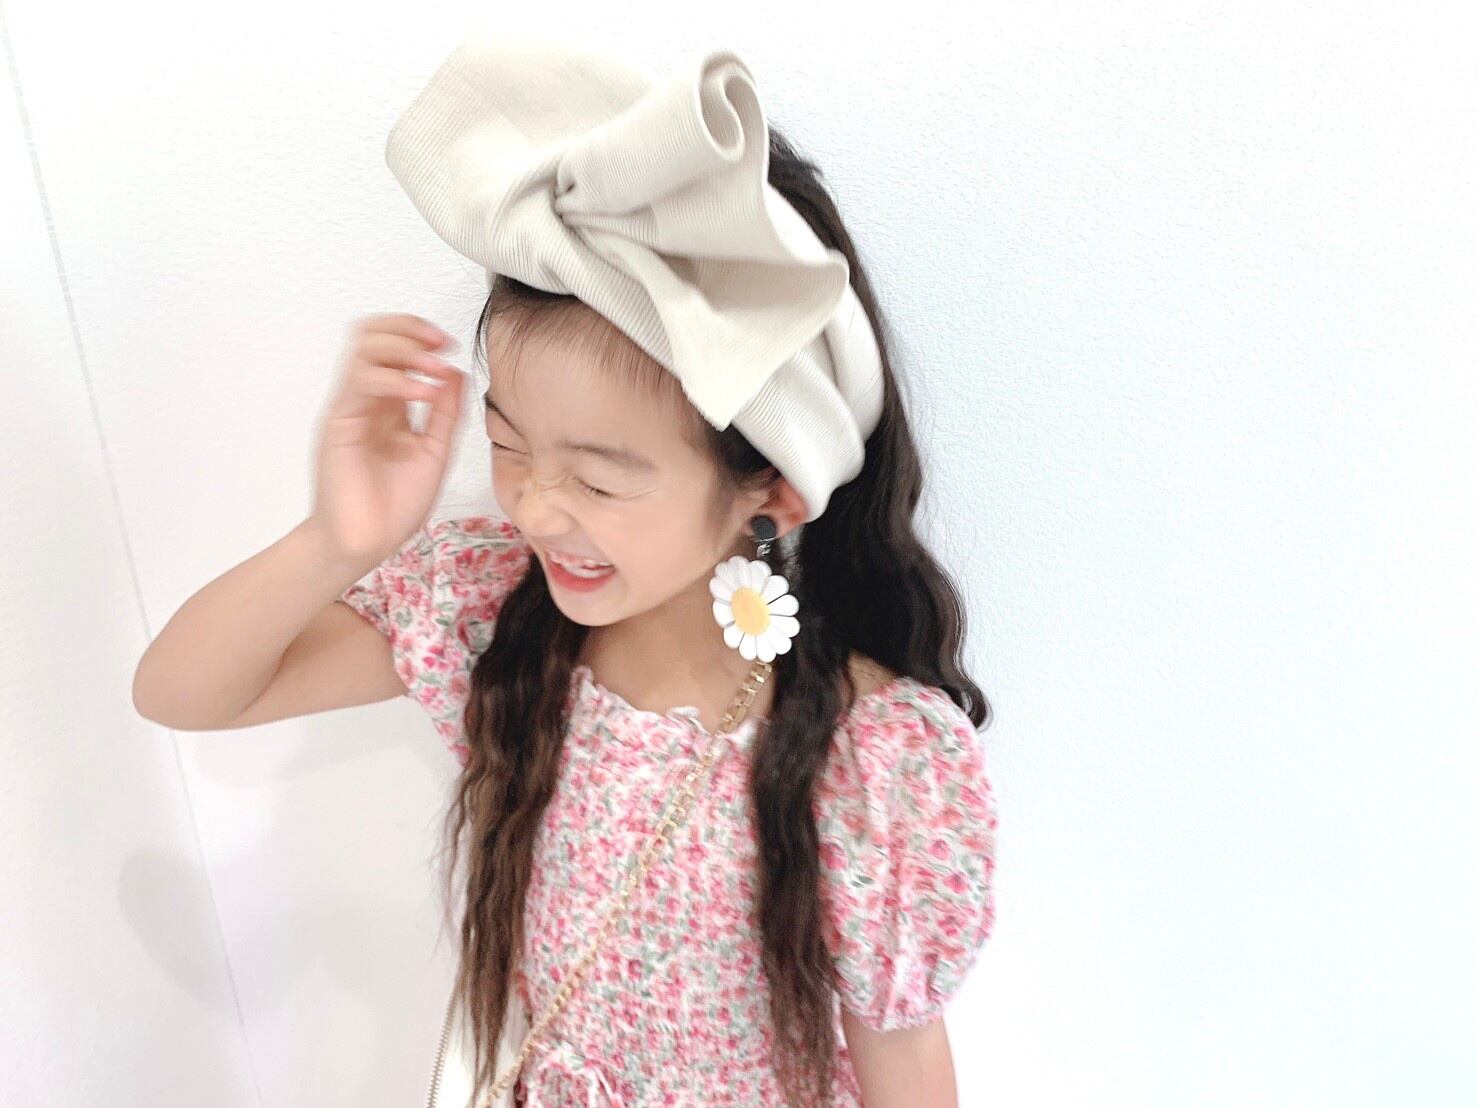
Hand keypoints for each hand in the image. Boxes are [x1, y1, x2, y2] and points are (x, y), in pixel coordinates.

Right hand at [308, 312, 465, 564]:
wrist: (365, 543)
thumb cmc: (395, 505)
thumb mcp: (435, 452)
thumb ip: (446, 414)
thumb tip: (456, 372)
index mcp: (389, 404)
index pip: (394, 346)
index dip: (419, 335)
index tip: (449, 345)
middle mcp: (367, 400)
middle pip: (372, 335)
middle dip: (408, 329)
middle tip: (439, 343)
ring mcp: (351, 408)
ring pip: (364, 349)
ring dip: (403, 348)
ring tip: (433, 367)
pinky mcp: (340, 424)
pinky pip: (361, 383)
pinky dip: (394, 380)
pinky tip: (421, 395)